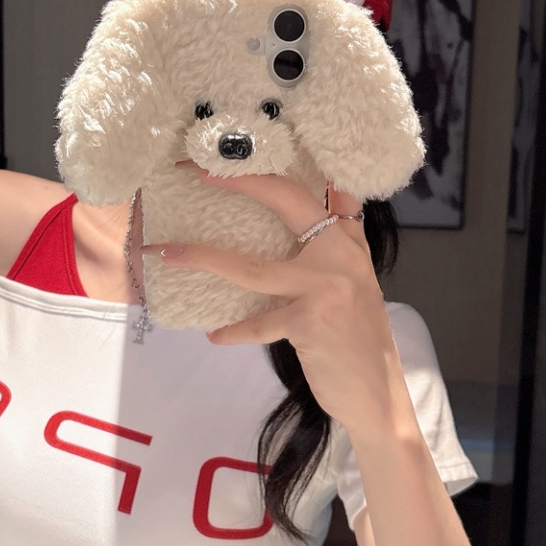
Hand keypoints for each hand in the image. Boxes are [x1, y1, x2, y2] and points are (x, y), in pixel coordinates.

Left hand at [141, 169, 406, 434]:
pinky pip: (258, 322)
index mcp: (348, 241)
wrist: (377, 393)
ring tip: (168, 252)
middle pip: (286, 202)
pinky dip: (234, 331)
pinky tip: (216, 335)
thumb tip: (326, 200)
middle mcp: (341, 255)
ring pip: (253, 267)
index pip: (318, 188)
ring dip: (204, 258)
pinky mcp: (309, 322)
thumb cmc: (357, 339)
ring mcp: (326, 287)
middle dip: (242, 182)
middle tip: (199, 172)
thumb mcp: (356, 283)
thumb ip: (340, 242)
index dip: (279, 167)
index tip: (241, 152)